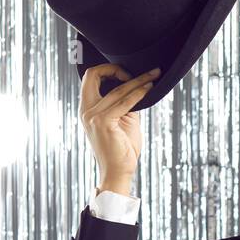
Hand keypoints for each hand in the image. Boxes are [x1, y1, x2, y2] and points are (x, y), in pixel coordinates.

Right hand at [79, 63, 160, 190]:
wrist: (118, 172)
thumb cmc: (122, 149)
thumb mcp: (124, 120)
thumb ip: (126, 103)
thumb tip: (138, 87)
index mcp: (87, 109)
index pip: (90, 78)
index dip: (108, 70)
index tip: (127, 74)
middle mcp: (86, 110)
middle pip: (93, 75)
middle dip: (115, 68)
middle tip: (137, 71)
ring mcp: (93, 116)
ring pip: (117, 89)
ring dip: (138, 80)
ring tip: (154, 75)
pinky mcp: (103, 122)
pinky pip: (124, 102)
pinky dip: (139, 93)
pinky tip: (150, 88)